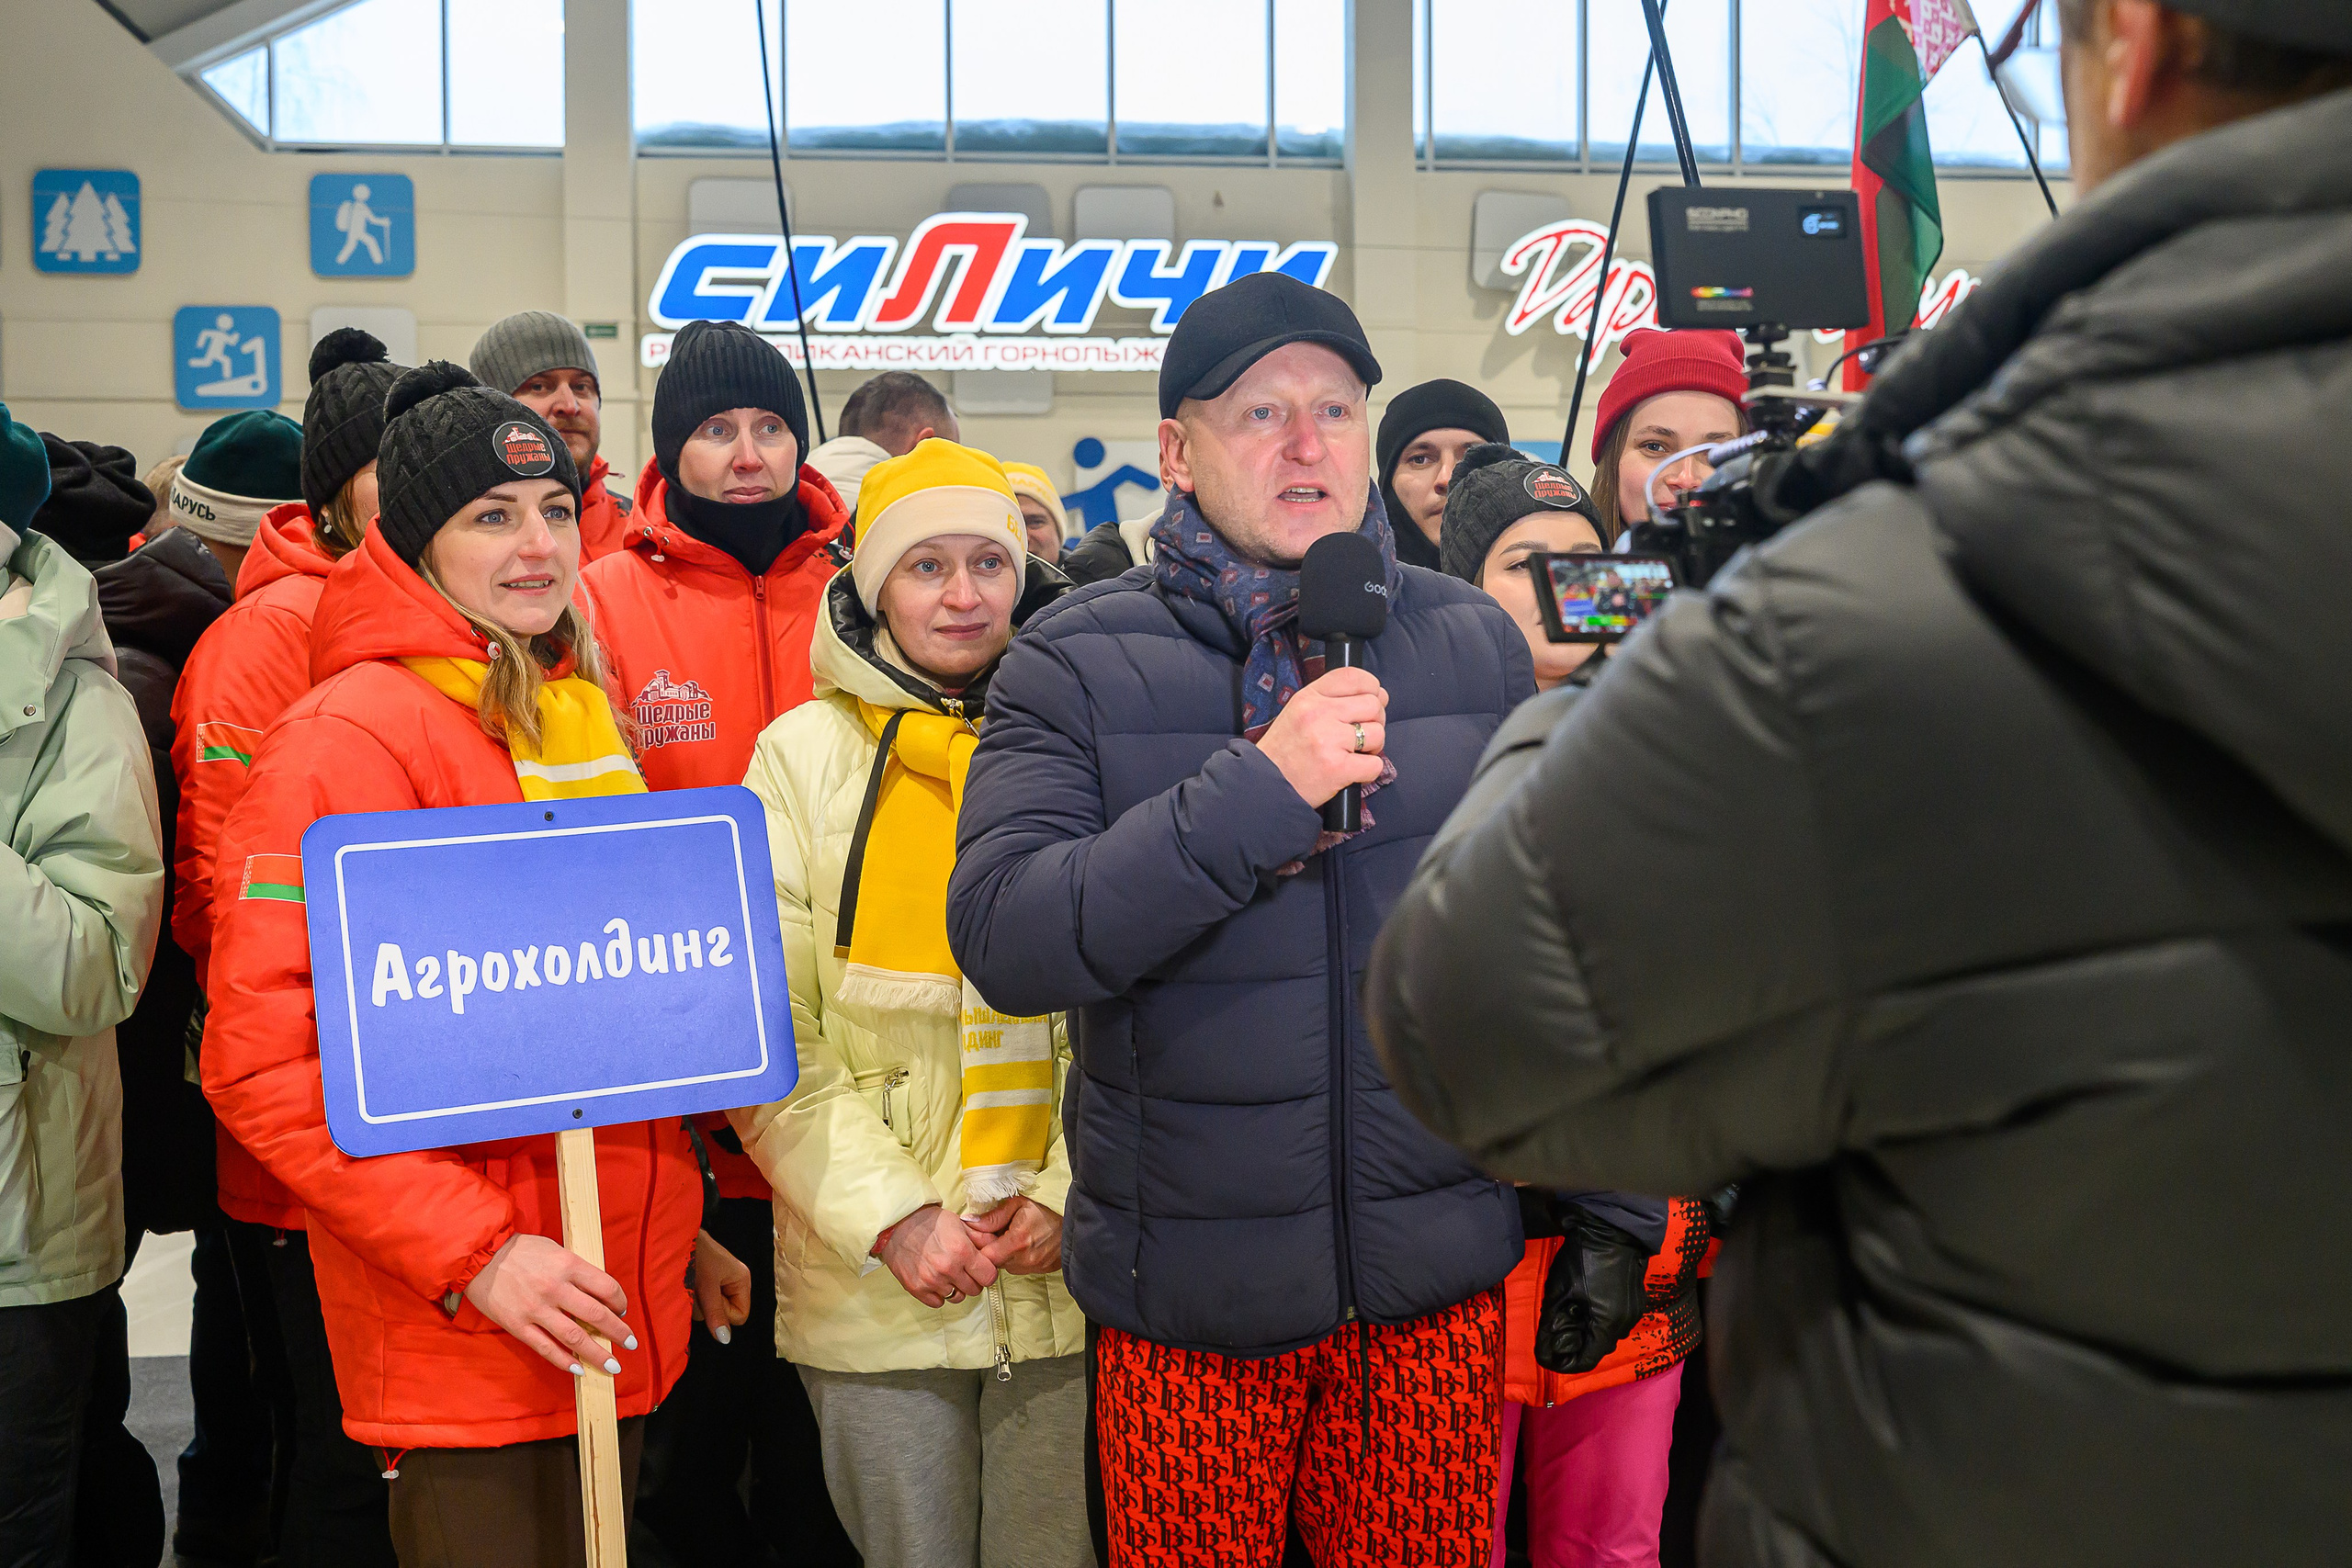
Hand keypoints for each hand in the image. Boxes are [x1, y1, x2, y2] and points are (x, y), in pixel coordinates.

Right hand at [462, 1233, 634, 1376]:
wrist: (479, 1256)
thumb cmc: (521, 1251)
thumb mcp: (555, 1250)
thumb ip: (576, 1270)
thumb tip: (598, 1293)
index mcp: (568, 1265)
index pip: (606, 1287)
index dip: (619, 1302)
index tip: (622, 1310)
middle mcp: (555, 1288)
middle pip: (596, 1315)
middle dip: (618, 1332)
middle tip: (630, 1343)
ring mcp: (537, 1309)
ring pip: (575, 1337)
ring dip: (597, 1354)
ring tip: (612, 1365)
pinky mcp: (519, 1325)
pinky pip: (546, 1348)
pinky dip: (565, 1361)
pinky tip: (579, 1369)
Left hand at [690, 1228, 752, 1344]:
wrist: (673, 1234)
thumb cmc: (694, 1254)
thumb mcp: (706, 1286)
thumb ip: (716, 1313)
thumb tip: (725, 1339)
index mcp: (741, 1280)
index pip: (740, 1316)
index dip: (723, 1314)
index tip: (710, 1300)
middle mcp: (732, 1283)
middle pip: (723, 1313)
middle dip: (706, 1306)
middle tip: (697, 1288)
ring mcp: (718, 1283)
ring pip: (708, 1309)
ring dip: (695, 1301)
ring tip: (688, 1283)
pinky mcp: (704, 1282)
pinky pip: (700, 1300)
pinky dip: (690, 1296)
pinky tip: (685, 1284)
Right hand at [875, 1204, 997, 1308]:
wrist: (897, 1225)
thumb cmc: (930, 1222)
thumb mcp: (960, 1223)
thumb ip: (981, 1238)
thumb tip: (997, 1248)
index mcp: (962, 1251)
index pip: (989, 1277)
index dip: (987, 1272)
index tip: (981, 1267)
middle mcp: (948, 1269)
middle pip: (974, 1290)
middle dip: (973, 1280)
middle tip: (964, 1269)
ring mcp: (931, 1281)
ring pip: (957, 1297)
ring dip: (956, 1288)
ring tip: (948, 1273)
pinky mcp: (916, 1289)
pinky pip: (938, 1302)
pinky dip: (939, 1294)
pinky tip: (935, 1279)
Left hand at [963, 1196, 1062, 1274]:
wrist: (1075, 1222)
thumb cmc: (1047, 1210)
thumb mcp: (1018, 1205)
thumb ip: (992, 1217)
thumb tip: (968, 1222)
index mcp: (1016, 1243)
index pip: (983, 1256)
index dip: (978, 1246)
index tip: (979, 1234)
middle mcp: (1023, 1261)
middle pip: (992, 1263)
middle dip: (989, 1249)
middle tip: (994, 1233)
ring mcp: (1032, 1268)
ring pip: (1005, 1266)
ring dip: (1002, 1254)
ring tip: (1010, 1236)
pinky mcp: (1039, 1271)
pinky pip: (1018, 1267)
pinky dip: (1015, 1257)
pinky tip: (1021, 1244)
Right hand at [1256, 666, 1387, 808]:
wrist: (1265, 786)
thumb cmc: (1285, 752)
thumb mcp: (1297, 712)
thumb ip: (1330, 700)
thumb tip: (1377, 696)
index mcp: (1309, 698)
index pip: (1352, 676)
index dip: (1371, 686)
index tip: (1373, 699)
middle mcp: (1318, 714)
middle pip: (1372, 705)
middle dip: (1375, 721)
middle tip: (1362, 735)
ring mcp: (1328, 740)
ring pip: (1377, 733)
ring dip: (1373, 747)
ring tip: (1355, 754)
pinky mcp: (1337, 768)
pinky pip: (1375, 764)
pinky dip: (1369, 771)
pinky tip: (1354, 772)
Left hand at [1533, 1208, 1652, 1375]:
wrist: (1611, 1229)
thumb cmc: (1581, 1260)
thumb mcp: (1559, 1292)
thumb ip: (1551, 1325)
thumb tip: (1543, 1352)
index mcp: (1608, 1326)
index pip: (1586, 1361)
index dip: (1565, 1363)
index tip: (1548, 1354)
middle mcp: (1625, 1324)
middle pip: (1597, 1348)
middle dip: (1574, 1344)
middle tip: (1553, 1328)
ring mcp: (1633, 1311)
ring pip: (1606, 1333)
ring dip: (1586, 1330)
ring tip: (1567, 1311)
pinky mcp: (1635, 1299)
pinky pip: (1614, 1319)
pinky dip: (1598, 1318)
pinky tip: (1584, 1302)